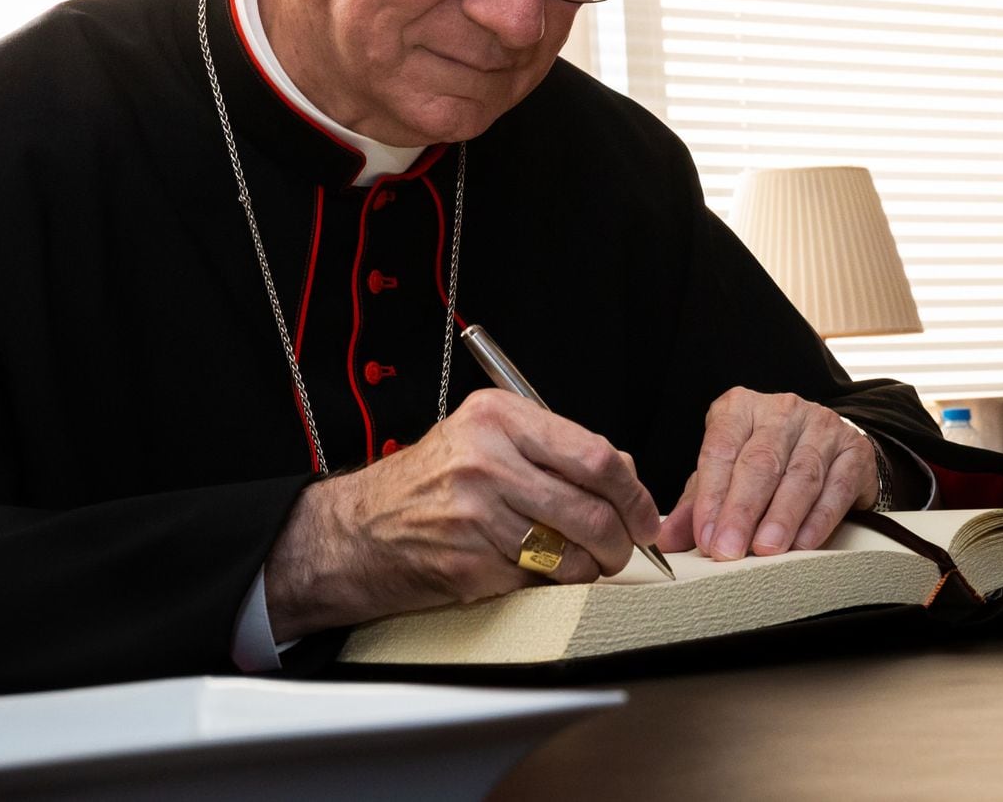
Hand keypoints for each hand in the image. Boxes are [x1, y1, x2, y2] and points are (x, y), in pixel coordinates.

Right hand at [262, 390, 659, 639]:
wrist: (358, 530)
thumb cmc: (429, 483)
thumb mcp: (485, 438)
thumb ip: (553, 448)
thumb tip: (625, 476)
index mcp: (497, 417)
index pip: (595, 456)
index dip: (634, 495)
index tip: (644, 516)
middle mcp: (487, 460)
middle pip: (592, 509)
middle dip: (622, 541)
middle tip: (625, 550)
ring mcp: (476, 514)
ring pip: (572, 553)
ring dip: (590, 568)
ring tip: (582, 564)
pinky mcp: (469, 562)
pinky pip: (539, 580)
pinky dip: (550, 584)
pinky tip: (534, 572)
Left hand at [655, 388, 877, 559]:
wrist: (829, 445)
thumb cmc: (768, 460)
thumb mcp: (726, 474)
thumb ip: (697, 504)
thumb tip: (666, 539)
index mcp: (740, 408)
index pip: (720, 450)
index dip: (711, 496)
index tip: (705, 536)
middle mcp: (781, 410)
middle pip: (760, 463)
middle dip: (741, 511)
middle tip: (728, 550)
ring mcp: (822, 426)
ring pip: (800, 475)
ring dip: (781, 518)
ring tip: (765, 550)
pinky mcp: (854, 450)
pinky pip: (836, 487)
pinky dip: (819, 519)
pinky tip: (804, 543)